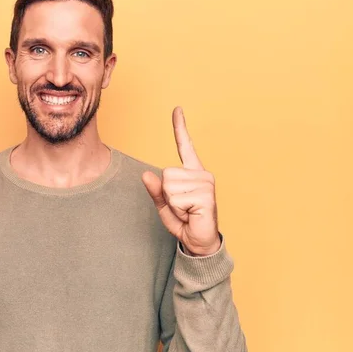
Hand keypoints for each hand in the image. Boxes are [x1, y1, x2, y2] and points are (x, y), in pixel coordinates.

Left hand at [142, 107, 220, 255]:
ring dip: (172, 203)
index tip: (177, 109)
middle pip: (166, 174)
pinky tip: (191, 214)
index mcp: (192, 172)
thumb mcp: (164, 205)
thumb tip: (146, 174)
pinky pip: (176, 198)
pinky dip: (178, 210)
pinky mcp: (206, 196)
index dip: (180, 127)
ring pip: (169, 186)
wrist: (199, 241)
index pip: (185, 146)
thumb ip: (155, 190)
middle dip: (167, 195)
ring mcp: (206, 183)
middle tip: (182, 207)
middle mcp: (201, 174)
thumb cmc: (184, 221)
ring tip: (187, 211)